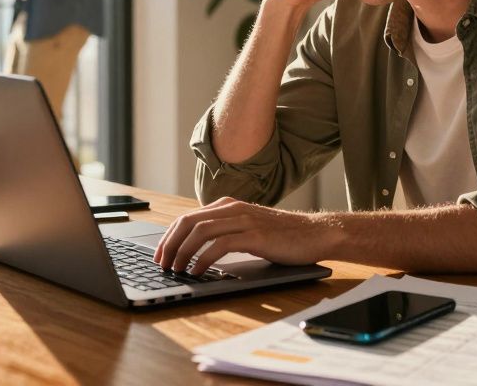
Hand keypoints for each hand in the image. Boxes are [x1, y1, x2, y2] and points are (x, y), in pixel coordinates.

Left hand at [153, 197, 338, 275]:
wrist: (316, 233)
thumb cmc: (283, 235)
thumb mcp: (249, 227)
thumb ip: (226, 231)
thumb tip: (197, 249)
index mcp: (229, 205)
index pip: (188, 217)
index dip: (169, 236)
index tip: (160, 254)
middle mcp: (233, 208)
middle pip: (188, 222)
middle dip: (169, 244)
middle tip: (161, 264)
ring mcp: (244, 220)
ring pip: (200, 232)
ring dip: (182, 252)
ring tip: (176, 269)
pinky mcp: (254, 235)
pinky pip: (220, 245)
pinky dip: (203, 259)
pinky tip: (198, 271)